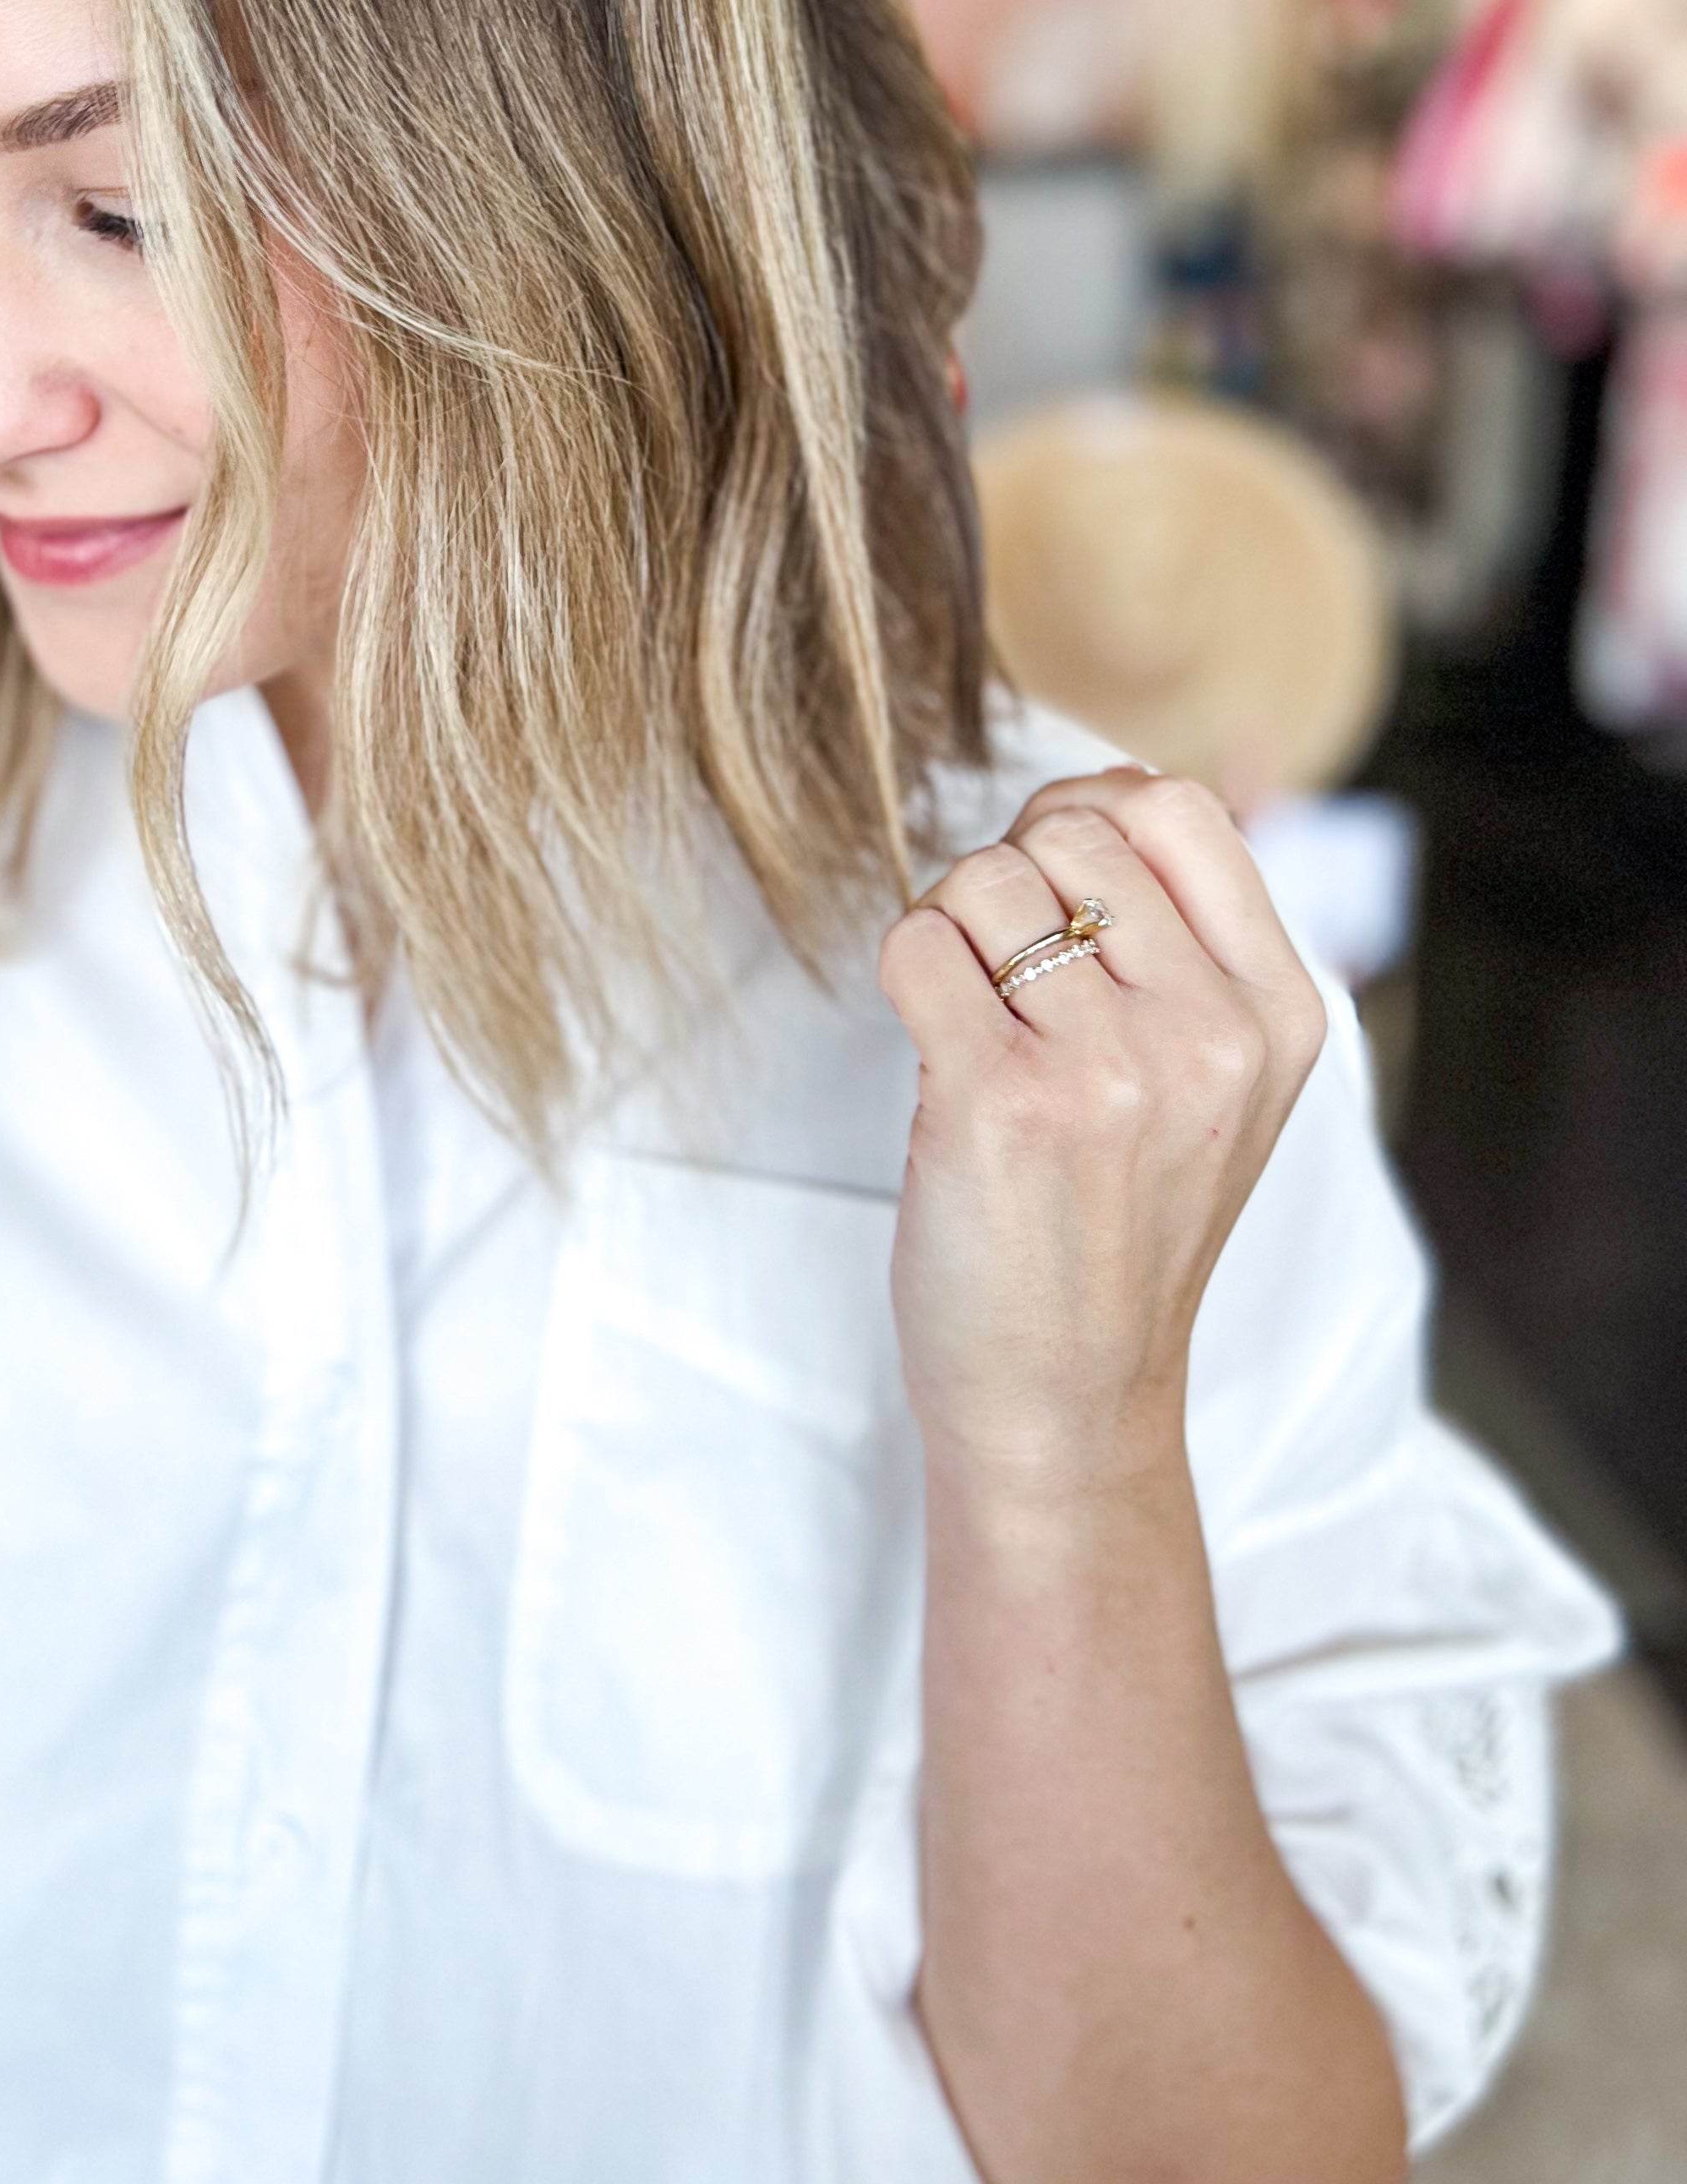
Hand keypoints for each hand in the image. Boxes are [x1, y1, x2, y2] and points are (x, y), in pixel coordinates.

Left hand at [877, 769, 1326, 1498]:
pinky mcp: (1002, 1105)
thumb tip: (1113, 783)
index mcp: (1280, 1012)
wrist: (1069, 1400)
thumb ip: (1188, 939)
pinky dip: (903, 980)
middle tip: (1001, 975)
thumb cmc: (1116, 1227)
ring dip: (950, 934)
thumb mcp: (1215, 1079)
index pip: (1179, 808)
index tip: (1059, 888)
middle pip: (1071, 832)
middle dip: (1009, 878)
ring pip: (983, 880)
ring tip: (974, 1027)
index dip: (1089, 817)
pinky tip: (936, 1056)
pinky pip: (915, 946)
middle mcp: (1211, 1033)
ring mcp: (1111, 1070)